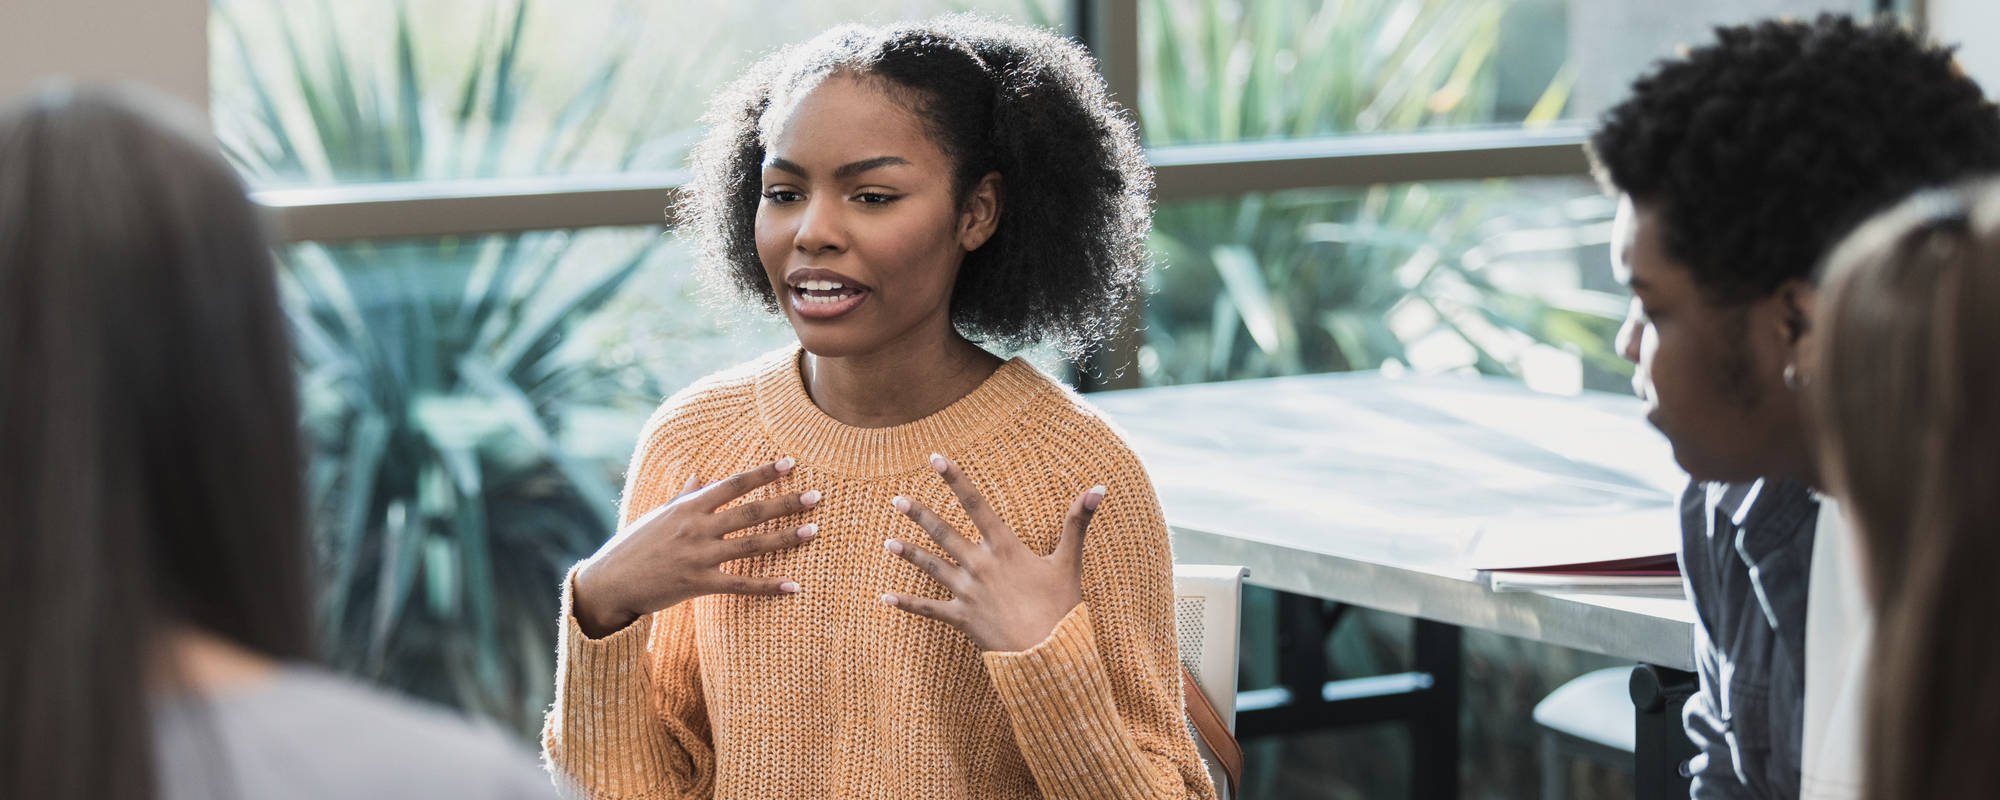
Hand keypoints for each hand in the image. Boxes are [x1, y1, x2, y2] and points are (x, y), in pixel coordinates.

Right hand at [573, 457, 819, 637]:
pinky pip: (741, 584)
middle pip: (750, 512)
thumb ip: (683, 496)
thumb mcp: (658, 515)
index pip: (733, 484)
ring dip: (785, 537)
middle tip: (816, 496)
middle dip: (785, 503)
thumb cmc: (634, 546)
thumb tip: (700, 477)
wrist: (609, 583)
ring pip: (751, 544)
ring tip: (813, 530)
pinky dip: (768, 585)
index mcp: (688, 506)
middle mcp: (696, 527)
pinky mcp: (698, 584)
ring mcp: (699, 556)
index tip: (790, 463)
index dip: (762, 473)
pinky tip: (793, 585)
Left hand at [880, 453, 1104, 652]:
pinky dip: (907, 604)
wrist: (1049, 656)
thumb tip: (1099, 488)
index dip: (955, 479)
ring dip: (909, 553)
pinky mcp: (962, 619)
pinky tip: (885, 598)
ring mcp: (968, 593)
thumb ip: (1079, 523)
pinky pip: (929, 610)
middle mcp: (981, 566)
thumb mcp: (1070, 562)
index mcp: (1005, 548)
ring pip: (931, 567)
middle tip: (897, 499)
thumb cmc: (1062, 608)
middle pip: (944, 534)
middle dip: (920, 514)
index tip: (935, 458)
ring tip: (887, 541)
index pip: (976, 504)